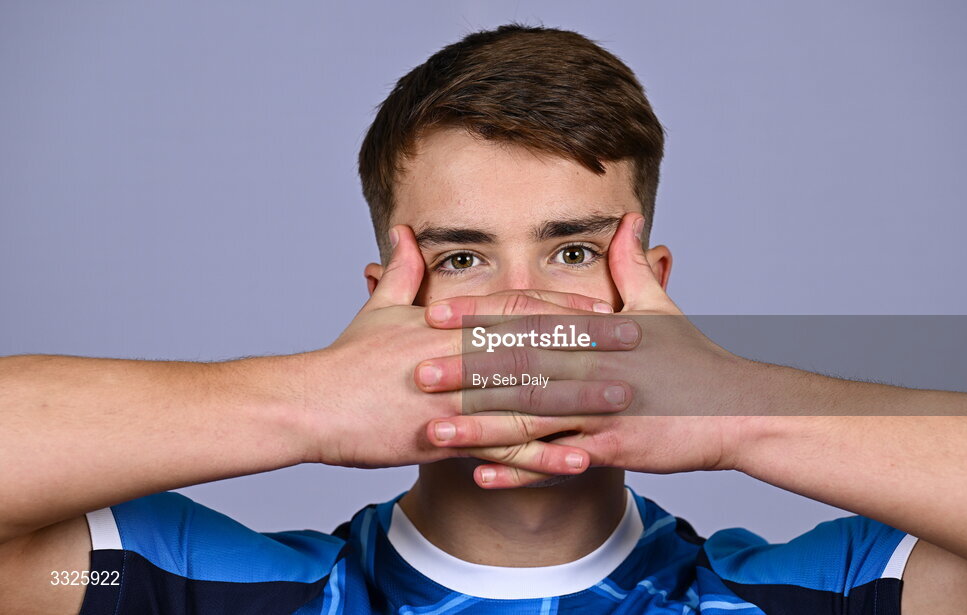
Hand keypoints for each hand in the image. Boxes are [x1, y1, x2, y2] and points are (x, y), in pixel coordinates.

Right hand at [275, 225, 626, 475]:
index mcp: (453, 323)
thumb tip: (402, 235)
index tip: (605, 305)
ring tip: (624, 401)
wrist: (310, 405)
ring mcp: (457, 398)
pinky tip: (578, 460)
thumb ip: (400, 272)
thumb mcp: (378, 309)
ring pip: (531, 397)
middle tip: (640, 345)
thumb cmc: (346, 360)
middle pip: (539, 347)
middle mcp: (462, 356)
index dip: (567, 306)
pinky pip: (504, 451)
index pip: (521, 308)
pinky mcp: (446, 439)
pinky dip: (542, 456)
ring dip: (581, 398)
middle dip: (592, 345)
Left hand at [421, 213, 760, 486]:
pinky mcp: (616, 448)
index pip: (530, 313)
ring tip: (434, 429)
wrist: (738, 410)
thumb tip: (629, 219)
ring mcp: (605, 407)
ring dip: (479, 423)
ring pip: (532, 415)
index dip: (480, 313)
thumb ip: (634, 265)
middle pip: (520, 363)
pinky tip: (480, 473)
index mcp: (600, 327)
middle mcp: (597, 363)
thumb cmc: (694, 360)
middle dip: (465, 368)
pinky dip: (518, 468)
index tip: (436, 314)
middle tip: (413, 371)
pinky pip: (557, 460)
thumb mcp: (662, 308)